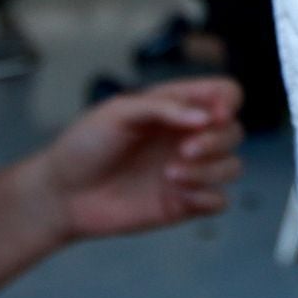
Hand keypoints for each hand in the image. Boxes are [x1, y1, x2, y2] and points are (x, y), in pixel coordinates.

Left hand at [40, 77, 242, 240]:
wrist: (63, 194)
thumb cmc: (84, 146)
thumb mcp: (118, 112)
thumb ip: (163, 107)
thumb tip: (204, 117)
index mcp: (175, 108)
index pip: (224, 94)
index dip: (228, 100)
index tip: (213, 114)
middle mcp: (186, 137)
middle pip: (234, 132)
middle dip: (217, 140)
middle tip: (184, 149)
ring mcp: (188, 171)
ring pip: (232, 167)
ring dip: (210, 170)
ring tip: (171, 175)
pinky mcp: (183, 204)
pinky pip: (219, 201)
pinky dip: (208, 198)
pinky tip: (179, 195)